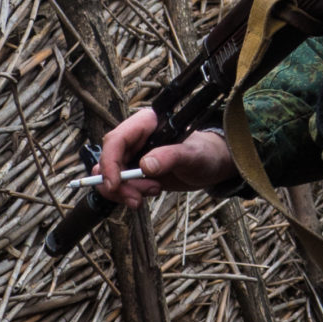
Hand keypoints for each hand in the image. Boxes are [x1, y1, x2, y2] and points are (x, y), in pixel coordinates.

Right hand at [97, 108, 234, 209]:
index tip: (114, 184)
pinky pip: (119, 184)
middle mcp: (136, 138)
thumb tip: (145, 165)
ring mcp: (134, 155)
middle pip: (109, 159)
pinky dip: (127, 194)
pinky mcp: (135, 171)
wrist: (212, 166)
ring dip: (124, 190)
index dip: (110, 162)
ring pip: (111, 174)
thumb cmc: (206, 153)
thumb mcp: (192, 156)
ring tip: (150, 194)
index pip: (117, 139)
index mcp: (147, 123)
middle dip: (119, 183)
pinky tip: (146, 195)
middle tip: (136, 198)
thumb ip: (170, 157)